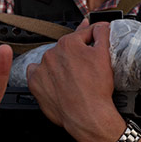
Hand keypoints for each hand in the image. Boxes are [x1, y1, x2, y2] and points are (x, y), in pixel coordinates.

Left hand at [26, 21, 124, 141]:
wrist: (87, 115)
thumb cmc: (96, 90)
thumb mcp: (105, 56)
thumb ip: (102, 34)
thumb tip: (101, 26)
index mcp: (69, 43)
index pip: (82, 34)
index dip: (92, 37)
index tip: (94, 39)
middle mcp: (52, 53)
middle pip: (66, 48)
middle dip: (76, 54)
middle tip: (86, 68)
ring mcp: (42, 68)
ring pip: (52, 60)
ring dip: (60, 65)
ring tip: (72, 78)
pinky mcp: (35, 83)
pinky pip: (36, 73)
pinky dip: (44, 75)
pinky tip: (55, 81)